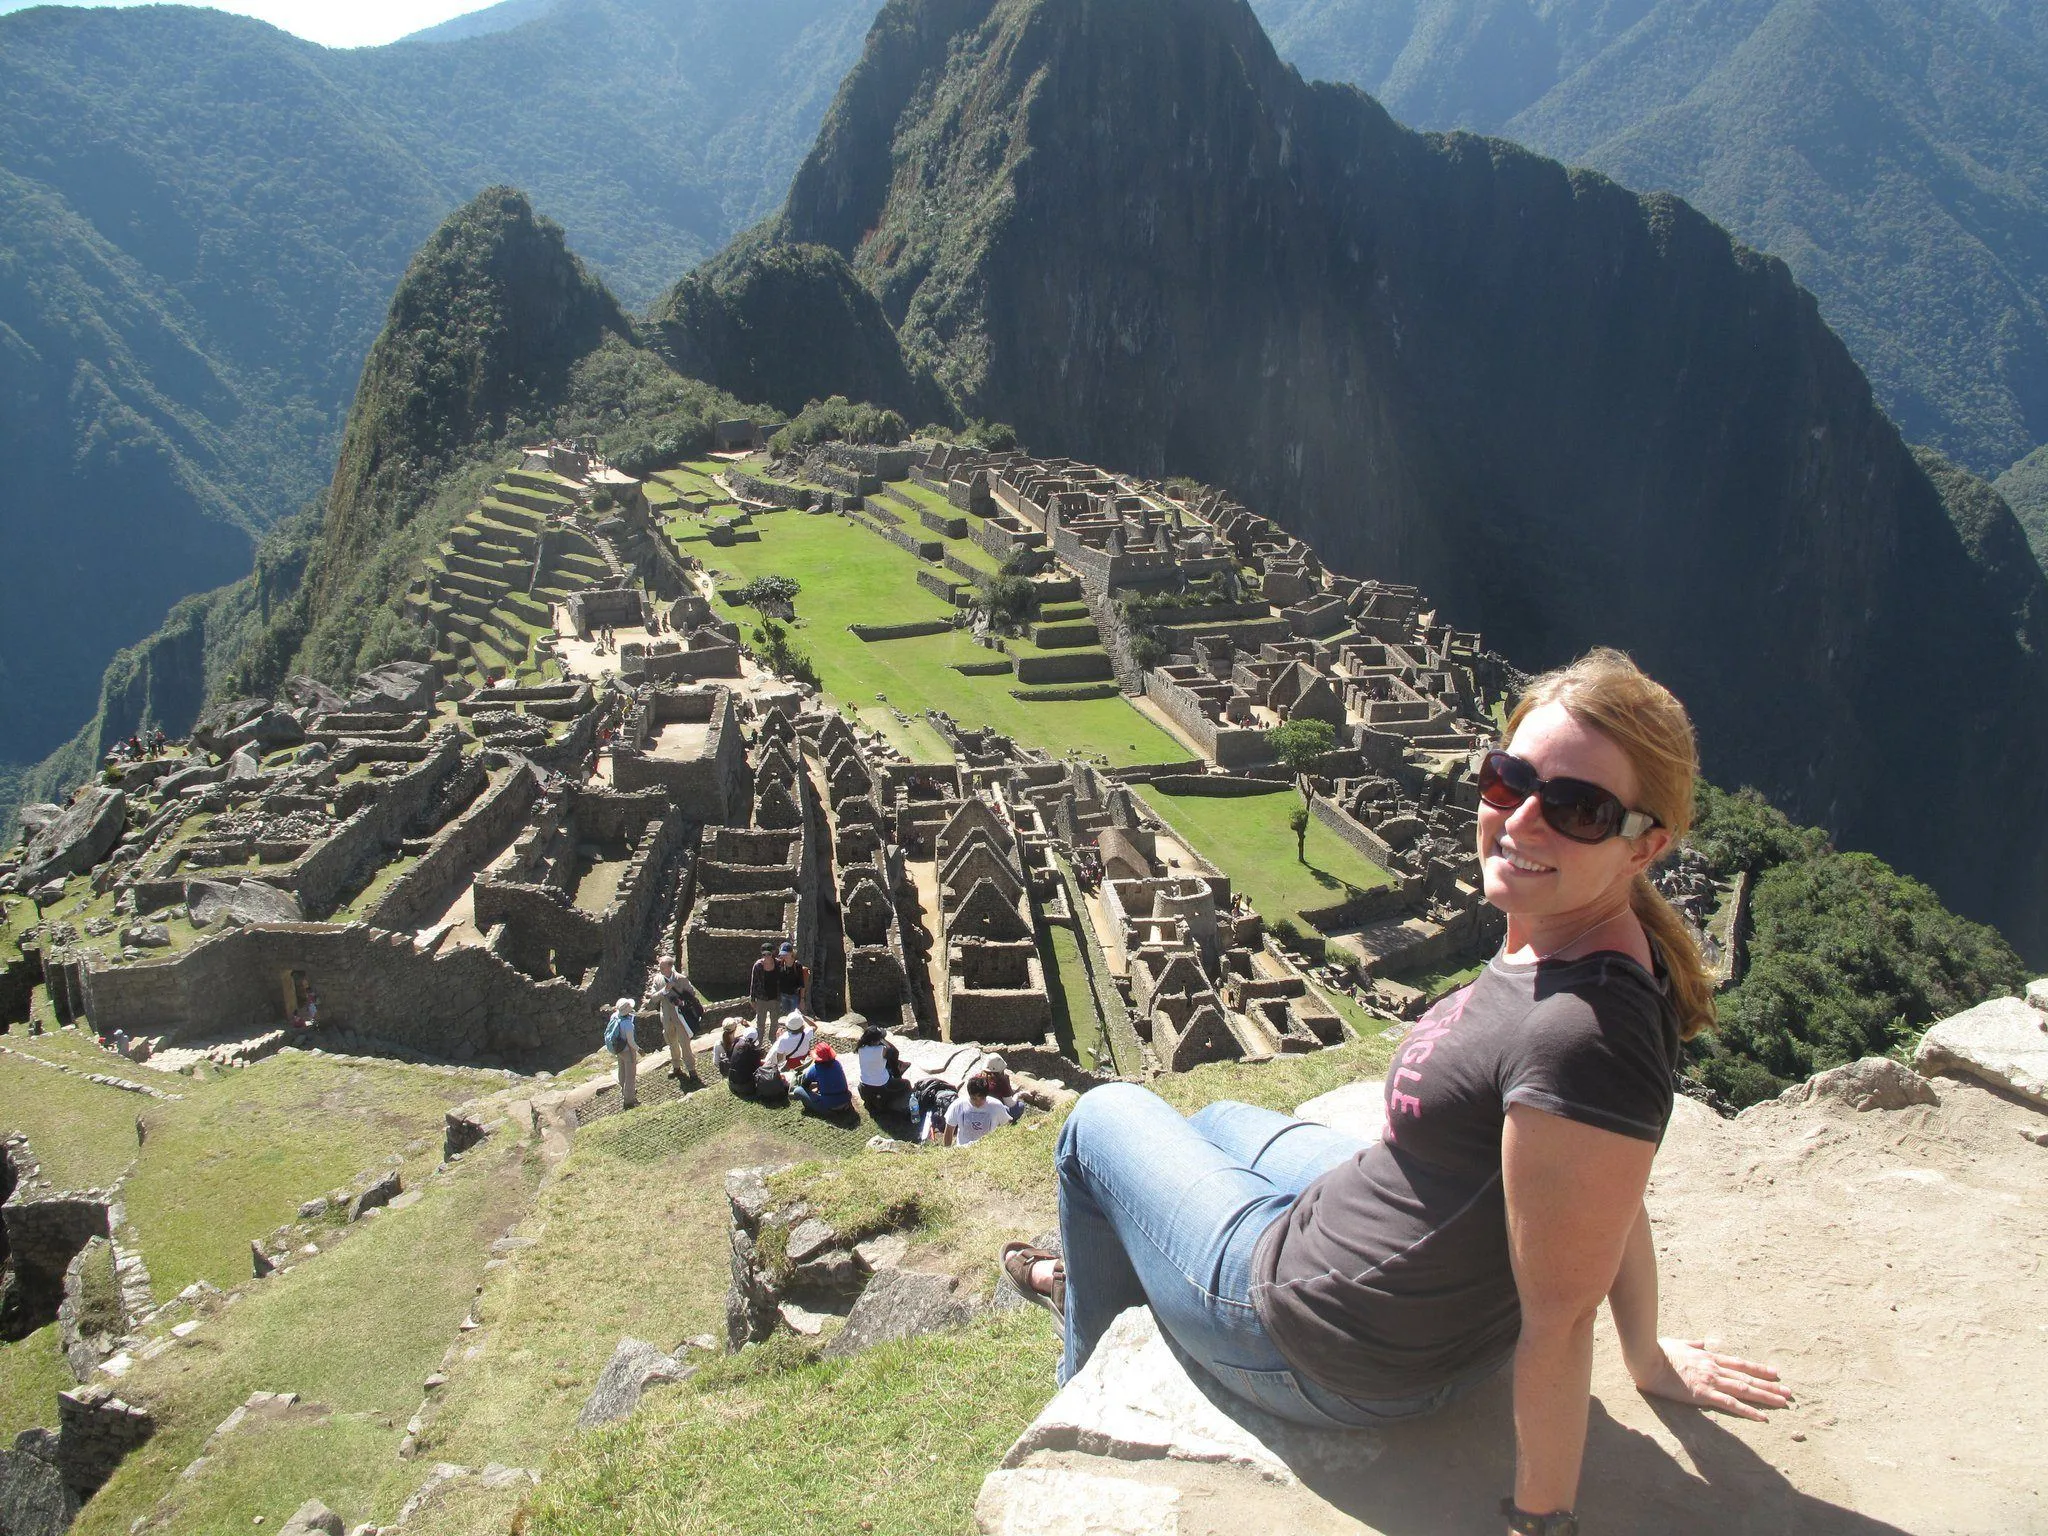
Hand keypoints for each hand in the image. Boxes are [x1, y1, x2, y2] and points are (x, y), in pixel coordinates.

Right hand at [1633, 1337, 1791, 1419]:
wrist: (1646, 1358)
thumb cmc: (1658, 1350)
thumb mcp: (1678, 1342)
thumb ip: (1692, 1343)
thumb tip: (1702, 1342)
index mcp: (1708, 1357)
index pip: (1739, 1363)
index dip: (1758, 1369)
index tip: (1775, 1373)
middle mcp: (1714, 1368)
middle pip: (1748, 1377)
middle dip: (1770, 1385)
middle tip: (1789, 1392)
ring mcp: (1710, 1380)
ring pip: (1745, 1389)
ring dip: (1766, 1396)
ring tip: (1784, 1402)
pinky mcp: (1704, 1394)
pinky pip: (1731, 1404)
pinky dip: (1748, 1411)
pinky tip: (1762, 1417)